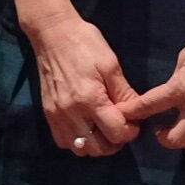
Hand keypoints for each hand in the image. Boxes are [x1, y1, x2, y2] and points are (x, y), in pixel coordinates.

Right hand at [26, 9, 136, 156]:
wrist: (53, 34)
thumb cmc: (85, 44)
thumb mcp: (111, 65)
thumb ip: (124, 93)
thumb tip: (136, 113)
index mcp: (90, 99)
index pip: (116, 133)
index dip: (130, 131)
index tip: (133, 121)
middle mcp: (71, 112)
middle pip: (98, 148)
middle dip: (114, 142)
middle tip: (119, 127)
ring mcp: (57, 116)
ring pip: (80, 149)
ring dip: (96, 144)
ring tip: (102, 129)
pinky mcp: (48, 114)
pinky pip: (64, 142)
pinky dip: (77, 141)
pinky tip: (85, 127)